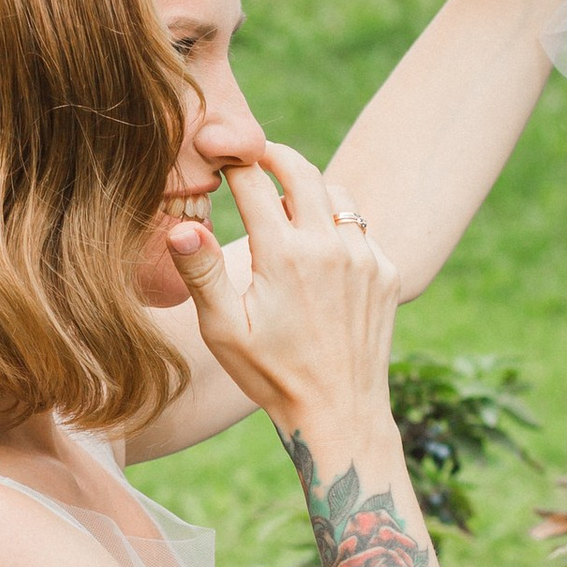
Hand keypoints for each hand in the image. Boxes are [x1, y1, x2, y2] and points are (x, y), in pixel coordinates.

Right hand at [167, 141, 398, 438]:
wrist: (338, 412)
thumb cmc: (269, 373)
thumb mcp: (222, 328)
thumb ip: (201, 271)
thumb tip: (181, 226)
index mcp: (282, 255)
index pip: (252, 181)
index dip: (232, 163)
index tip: (219, 159)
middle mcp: (328, 246)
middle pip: (302, 170)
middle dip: (275, 155)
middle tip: (256, 155)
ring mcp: (364, 257)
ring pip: (337, 195)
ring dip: (311, 191)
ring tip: (289, 209)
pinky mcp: (386, 272)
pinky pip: (361, 230)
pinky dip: (339, 229)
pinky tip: (320, 255)